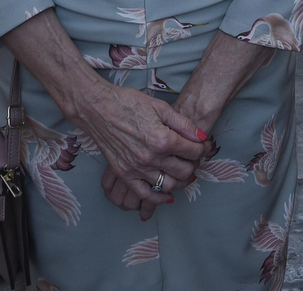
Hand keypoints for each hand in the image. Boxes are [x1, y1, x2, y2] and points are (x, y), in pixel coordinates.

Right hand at [67, 79, 211, 220]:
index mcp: (162, 139)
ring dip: (181, 181)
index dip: (203, 148)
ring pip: (168, 185)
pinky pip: (144, 194)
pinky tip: (167, 196)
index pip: (193, 151)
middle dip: (194, 164)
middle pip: (184, 170)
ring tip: (184, 173)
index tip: (204, 146)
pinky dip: (158, 198)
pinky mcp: (124, 174)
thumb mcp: (161, 108)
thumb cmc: (129, 103)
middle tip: (194, 158)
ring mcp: (136, 168)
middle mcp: (151, 158)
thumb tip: (201, 137)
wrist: (98, 109)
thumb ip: (184, 124)